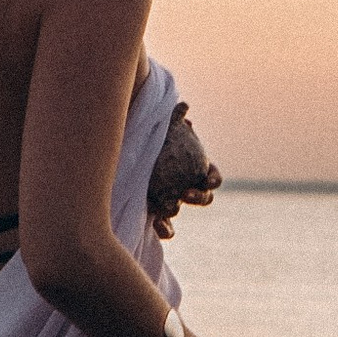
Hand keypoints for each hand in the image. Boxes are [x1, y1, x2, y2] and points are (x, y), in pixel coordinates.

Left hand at [146, 100, 221, 240]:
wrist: (124, 153)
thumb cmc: (149, 139)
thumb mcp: (161, 128)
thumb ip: (173, 119)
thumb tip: (185, 107)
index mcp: (194, 168)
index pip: (212, 177)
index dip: (213, 180)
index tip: (208, 180)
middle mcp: (186, 187)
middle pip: (203, 198)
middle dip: (200, 197)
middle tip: (188, 194)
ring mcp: (171, 201)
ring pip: (182, 212)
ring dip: (178, 211)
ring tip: (170, 208)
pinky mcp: (155, 213)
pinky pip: (165, 227)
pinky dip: (165, 229)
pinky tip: (159, 226)